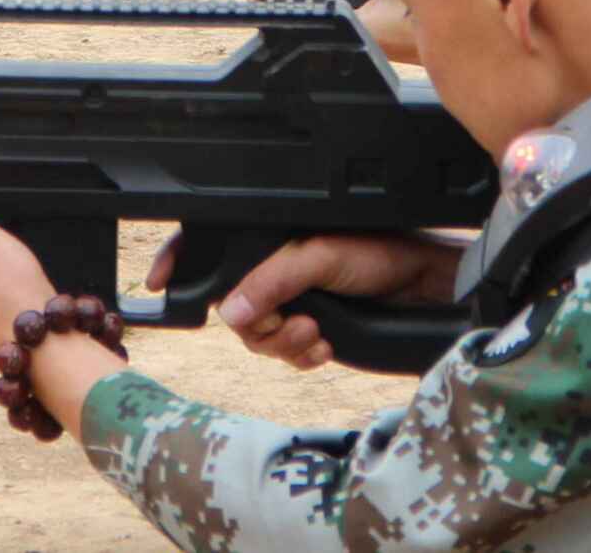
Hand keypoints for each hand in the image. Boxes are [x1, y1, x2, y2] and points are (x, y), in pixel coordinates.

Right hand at [181, 229, 461, 369]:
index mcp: (272, 235)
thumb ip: (271, 281)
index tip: (159, 281)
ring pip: (257, 335)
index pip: (213, 245)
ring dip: (283, 342)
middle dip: (256, 323)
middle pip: (232, 305)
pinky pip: (284, 353)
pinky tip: (324, 346)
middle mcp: (278, 267)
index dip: (181, 261)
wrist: (431, 289)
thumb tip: (227, 312)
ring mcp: (294, 298)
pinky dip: (301, 355)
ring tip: (315, 332)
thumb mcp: (320, 256)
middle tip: (288, 322)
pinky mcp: (312, 327)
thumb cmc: (383, 251)